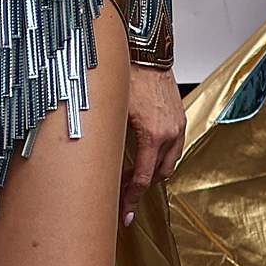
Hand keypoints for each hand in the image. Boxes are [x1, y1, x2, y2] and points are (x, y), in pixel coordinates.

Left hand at [114, 62, 186, 220]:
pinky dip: (163, 155)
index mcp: (153, 135)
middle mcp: (170, 133)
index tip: (126, 215)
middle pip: (159, 175)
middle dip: (142, 186)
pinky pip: (176, 147)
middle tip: (124, 192)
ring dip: (154, 171)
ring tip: (135, 173)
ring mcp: (178, 125)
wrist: (147, 50)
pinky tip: (149, 153)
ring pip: (170, 162)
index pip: (143, 179)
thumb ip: (104, 136)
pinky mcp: (180, 117)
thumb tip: (84, 157)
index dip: (132, 199)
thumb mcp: (110, 108)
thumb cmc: (128, 73)